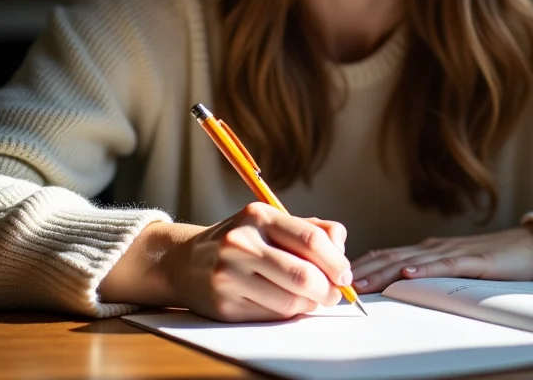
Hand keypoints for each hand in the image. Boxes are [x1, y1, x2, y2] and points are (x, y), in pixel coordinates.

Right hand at [101, 204, 352, 321]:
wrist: (186, 261)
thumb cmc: (243, 241)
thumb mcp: (273, 222)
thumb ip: (313, 229)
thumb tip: (342, 249)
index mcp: (259, 216)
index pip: (310, 239)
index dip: (336, 261)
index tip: (346, 274)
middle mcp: (241, 243)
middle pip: (303, 275)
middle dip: (328, 289)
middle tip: (335, 293)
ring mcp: (229, 276)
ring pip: (290, 301)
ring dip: (311, 304)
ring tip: (313, 299)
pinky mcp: (224, 305)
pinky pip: (271, 316)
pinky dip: (289, 314)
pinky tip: (289, 304)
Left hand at [350, 223, 532, 292]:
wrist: (529, 247)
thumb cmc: (493, 260)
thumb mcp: (455, 268)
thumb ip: (430, 272)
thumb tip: (400, 285)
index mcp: (428, 250)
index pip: (387, 256)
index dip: (363, 265)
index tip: (338, 276)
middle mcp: (435, 247)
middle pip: (392, 257)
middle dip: (363, 270)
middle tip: (338, 282)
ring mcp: (453, 252)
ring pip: (411, 261)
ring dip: (383, 271)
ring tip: (361, 281)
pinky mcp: (474, 261)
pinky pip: (446, 265)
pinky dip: (424, 269)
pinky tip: (409, 274)